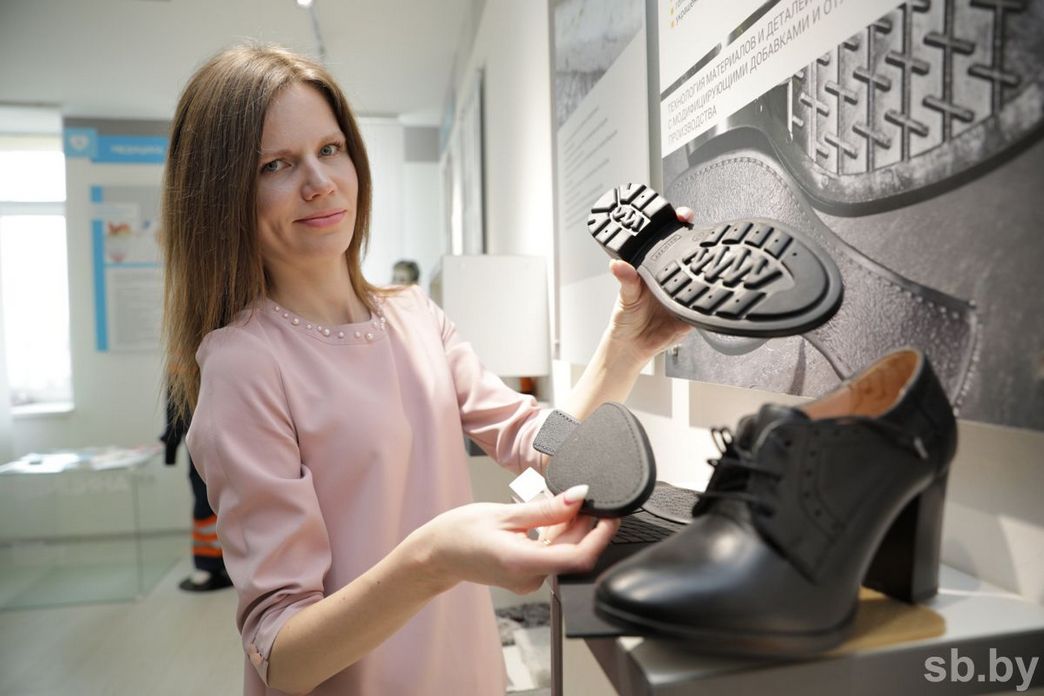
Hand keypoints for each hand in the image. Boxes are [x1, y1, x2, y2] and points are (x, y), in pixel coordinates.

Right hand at [416, 486, 618, 594]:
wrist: (436, 553)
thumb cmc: (459, 532)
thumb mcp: (504, 513)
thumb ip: (546, 509)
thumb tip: (577, 497)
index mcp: (522, 563)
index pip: (578, 558)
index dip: (600, 536)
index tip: (610, 514)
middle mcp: (528, 578)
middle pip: (573, 552)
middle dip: (585, 524)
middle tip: (582, 495)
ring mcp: (528, 580)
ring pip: (564, 554)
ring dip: (571, 529)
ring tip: (560, 503)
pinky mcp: (526, 576)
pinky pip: (552, 556)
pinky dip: (558, 537)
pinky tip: (550, 519)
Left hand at [605, 206, 695, 364]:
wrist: (633, 347)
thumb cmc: (625, 319)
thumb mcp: (624, 297)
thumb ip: (625, 281)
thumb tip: (617, 265)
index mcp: (652, 268)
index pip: (666, 240)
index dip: (674, 224)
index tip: (679, 214)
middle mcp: (669, 276)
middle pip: (687, 252)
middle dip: (696, 236)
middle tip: (697, 226)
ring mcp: (682, 291)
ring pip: (699, 272)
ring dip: (705, 263)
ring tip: (709, 252)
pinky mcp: (692, 310)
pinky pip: (704, 300)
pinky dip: (710, 294)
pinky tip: (712, 286)